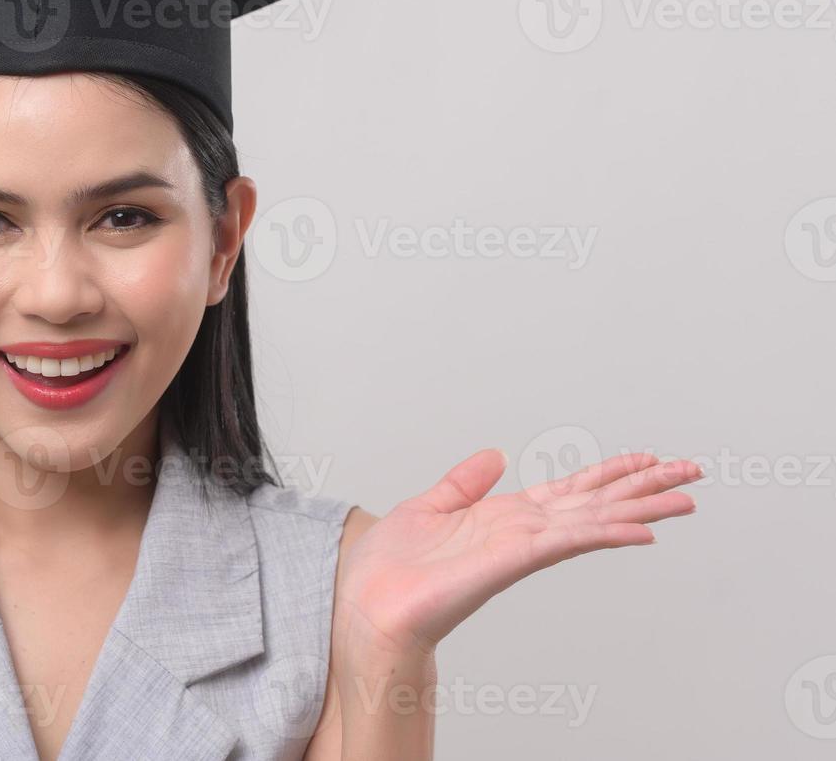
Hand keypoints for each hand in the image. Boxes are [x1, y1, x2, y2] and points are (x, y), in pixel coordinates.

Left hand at [335, 449, 700, 658]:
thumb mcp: (429, 507)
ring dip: (640, 509)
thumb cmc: (391, 569)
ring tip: (685, 498)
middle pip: (595, 503)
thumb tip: (493, 455)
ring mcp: (521, 547)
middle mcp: (522, 532)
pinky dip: (603, 534)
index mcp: (505, 517)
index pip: (571, 490)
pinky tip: (639, 530)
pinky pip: (565, 543)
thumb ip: (463, 484)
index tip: (648, 458)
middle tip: (692, 472)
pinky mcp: (511, 560)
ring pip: (593, 521)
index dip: (609, 473)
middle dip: (643, 487)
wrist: (370, 605)